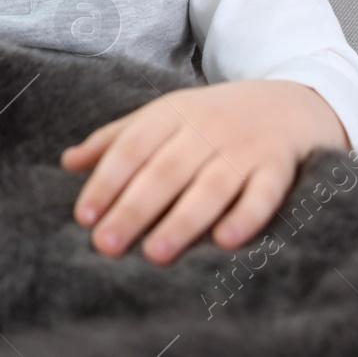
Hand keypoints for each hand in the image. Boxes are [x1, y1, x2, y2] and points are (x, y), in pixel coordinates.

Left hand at [60, 79, 347, 264]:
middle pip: (165, 171)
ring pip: (210, 186)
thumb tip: (68, 162)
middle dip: (134, 208)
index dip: (106, 181)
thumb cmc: (213, 118)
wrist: (290, 103)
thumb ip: (117, 139)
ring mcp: (244, 148)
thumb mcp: (165, 116)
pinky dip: (246, 217)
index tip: (84, 216)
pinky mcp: (278, 168)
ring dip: (183, 220)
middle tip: (106, 245)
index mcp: (172, 114)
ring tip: (155, 254)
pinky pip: (264, 194)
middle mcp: (206, 129)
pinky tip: (225, 241)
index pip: (132, 147)